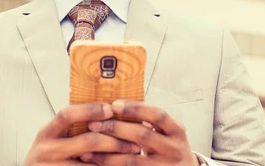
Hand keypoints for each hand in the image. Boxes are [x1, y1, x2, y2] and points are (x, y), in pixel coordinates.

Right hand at [22, 102, 141, 164]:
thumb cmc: (48, 160)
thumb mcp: (52, 141)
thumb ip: (71, 130)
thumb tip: (106, 112)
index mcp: (46, 133)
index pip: (67, 115)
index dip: (89, 110)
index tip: (111, 109)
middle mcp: (46, 151)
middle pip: (87, 141)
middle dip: (115, 141)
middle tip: (136, 143)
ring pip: (92, 164)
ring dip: (116, 161)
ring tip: (133, 157)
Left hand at [84, 100, 200, 164]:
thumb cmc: (168, 147)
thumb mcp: (167, 132)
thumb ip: (148, 120)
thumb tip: (113, 105)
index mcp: (177, 130)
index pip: (157, 115)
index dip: (136, 108)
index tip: (114, 104)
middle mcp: (174, 149)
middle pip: (142, 136)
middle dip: (115, 129)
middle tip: (93, 124)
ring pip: (132, 160)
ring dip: (107, 154)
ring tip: (87, 149)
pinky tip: (96, 164)